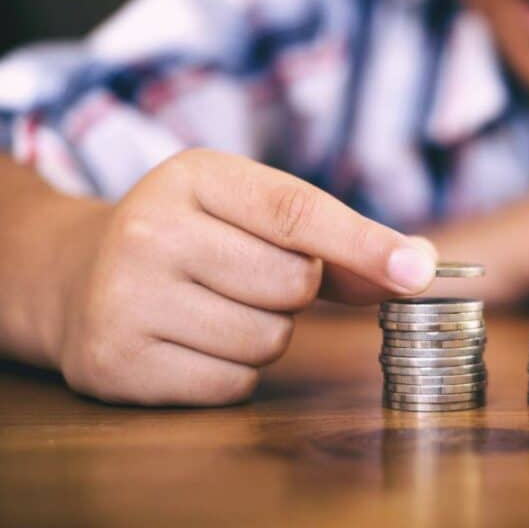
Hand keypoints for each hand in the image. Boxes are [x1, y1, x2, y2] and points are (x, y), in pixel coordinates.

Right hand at [54, 149, 436, 405]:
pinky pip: (231, 385)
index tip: (418, 272)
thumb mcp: (251, 213)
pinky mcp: (117, 362)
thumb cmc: (192, 239)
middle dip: (292, 292)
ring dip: (264, 334)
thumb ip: (335, 241)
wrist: (76, 276)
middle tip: (246, 277)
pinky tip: (193, 342)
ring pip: (267, 340)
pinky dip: (232, 373)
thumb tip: (417, 269)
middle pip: (292, 284)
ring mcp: (126, 297)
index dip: (364, 244)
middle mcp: (150, 230)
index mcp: (194, 176)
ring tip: (216, 307)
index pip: (296, 212)